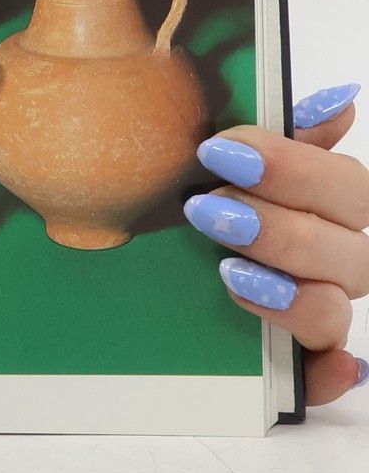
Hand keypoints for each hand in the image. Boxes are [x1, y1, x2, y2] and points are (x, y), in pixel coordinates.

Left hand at [186, 82, 368, 406]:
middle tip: (207, 210)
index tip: (220, 150)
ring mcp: (313, 307)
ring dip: (289, 290)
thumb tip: (339, 100)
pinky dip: (327, 372)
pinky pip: (324, 373)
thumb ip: (272, 126)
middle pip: (349, 249)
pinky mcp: (293, 357)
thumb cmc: (187, 188)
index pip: (347, 186)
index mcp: (322, 200)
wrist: (127, 254)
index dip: (292, 167)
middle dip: (279, 227)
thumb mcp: (215, 152)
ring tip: (227, 271)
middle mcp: (330, 255)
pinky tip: (327, 364)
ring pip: (334, 307)